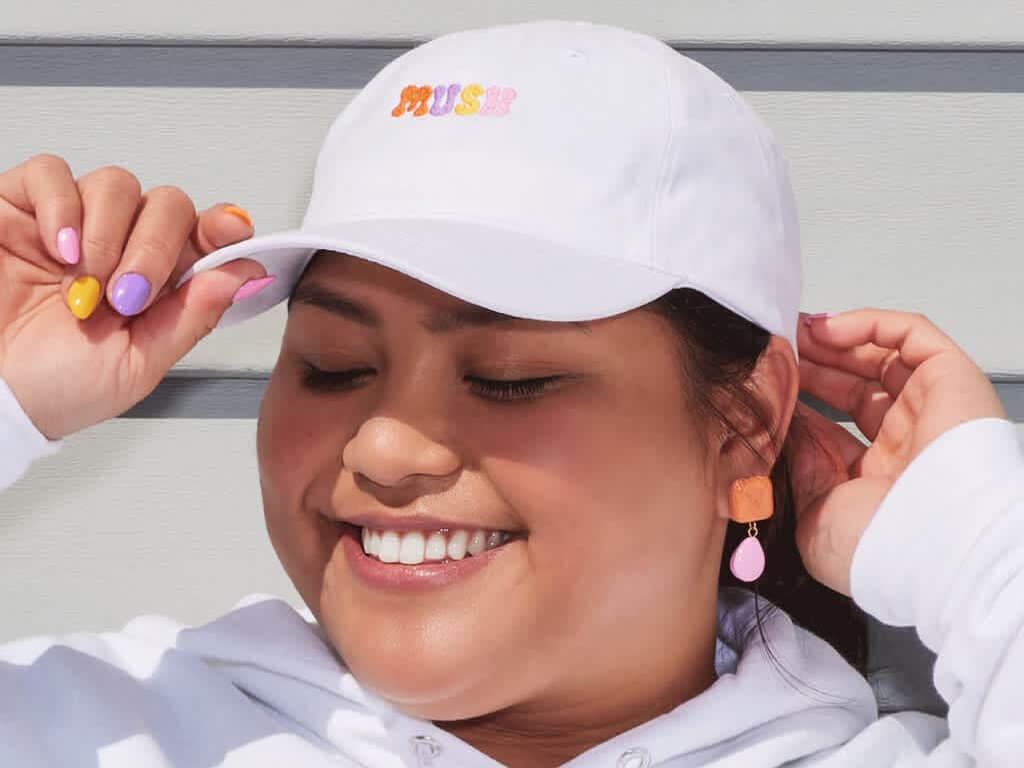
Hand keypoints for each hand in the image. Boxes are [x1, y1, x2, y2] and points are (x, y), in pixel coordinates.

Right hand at [0, 154, 266, 439]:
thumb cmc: (53, 388)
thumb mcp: (137, 365)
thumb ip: (191, 317)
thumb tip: (245, 274)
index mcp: (157, 284)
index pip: (203, 235)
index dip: (222, 227)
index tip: (229, 233)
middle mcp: (121, 248)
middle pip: (167, 205)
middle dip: (155, 248)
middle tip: (128, 296)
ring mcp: (74, 226)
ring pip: (117, 184)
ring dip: (109, 235)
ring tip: (84, 285)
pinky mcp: (20, 209)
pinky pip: (52, 174)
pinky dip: (63, 207)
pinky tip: (60, 251)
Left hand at [790, 308, 1006, 596]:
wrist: (931, 551)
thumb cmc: (880, 549)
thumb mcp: (814, 512)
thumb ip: (799, 465)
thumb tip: (783, 426)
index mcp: (876, 479)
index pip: (833, 424)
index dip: (800, 398)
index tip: (764, 382)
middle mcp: (905, 442)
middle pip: (854, 384)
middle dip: (811, 363)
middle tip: (774, 350)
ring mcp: (929, 410)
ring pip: (880, 356)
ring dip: (833, 340)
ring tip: (792, 334)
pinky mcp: (952, 380)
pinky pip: (912, 335)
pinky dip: (869, 323)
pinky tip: (826, 328)